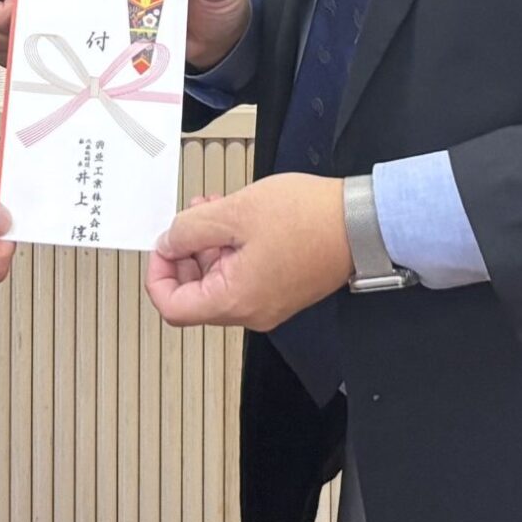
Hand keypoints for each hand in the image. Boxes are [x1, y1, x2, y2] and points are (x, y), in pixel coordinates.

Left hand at [144, 174, 350, 331]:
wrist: (363, 222)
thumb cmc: (310, 219)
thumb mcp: (235, 212)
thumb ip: (190, 229)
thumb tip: (167, 243)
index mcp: (236, 301)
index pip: (173, 308)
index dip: (158, 274)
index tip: (163, 246)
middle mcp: (251, 312)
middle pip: (194, 295)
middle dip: (185, 253)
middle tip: (190, 218)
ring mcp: (267, 303)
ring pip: (218, 281)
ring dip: (207, 245)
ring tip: (214, 209)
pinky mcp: (280, 290)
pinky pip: (241, 275)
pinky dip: (229, 249)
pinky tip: (234, 219)